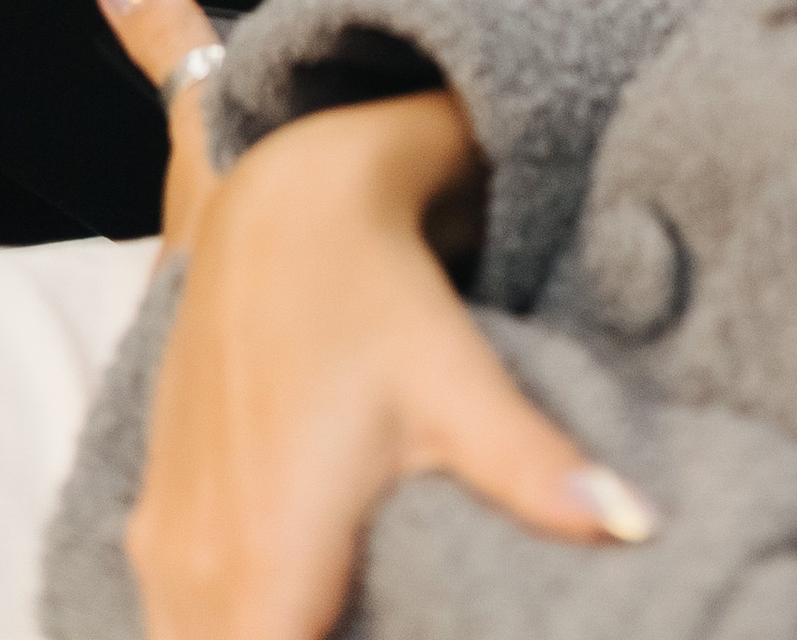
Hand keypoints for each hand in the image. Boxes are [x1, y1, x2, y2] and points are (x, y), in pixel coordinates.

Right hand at [71, 0, 656, 639]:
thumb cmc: (369, 290)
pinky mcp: (156, 515)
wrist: (278, 199)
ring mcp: (164, 542)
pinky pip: (174, 619)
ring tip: (345, 616)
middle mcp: (198, 565)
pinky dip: (223, 630)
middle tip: (390, 626)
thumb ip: (532, 469)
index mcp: (266, 559)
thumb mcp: (456, 380)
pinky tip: (293, 606)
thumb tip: (640, 527)